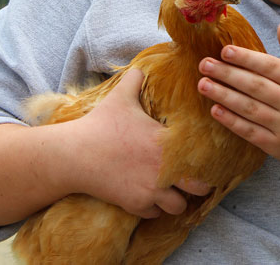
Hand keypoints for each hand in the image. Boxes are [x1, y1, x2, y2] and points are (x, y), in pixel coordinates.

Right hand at [65, 69, 210, 217]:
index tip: (200, 160)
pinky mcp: (136, 204)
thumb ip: (135, 80)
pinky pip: (156, 214)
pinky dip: (154, 209)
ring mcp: (152, 189)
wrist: (74, 154)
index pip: (203, 158)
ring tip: (169, 191)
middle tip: (188, 179)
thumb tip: (140, 66)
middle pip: (199, 188)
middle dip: (197, 185)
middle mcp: (165, 169)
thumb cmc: (100, 124)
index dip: (205, 161)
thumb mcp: (120, 97)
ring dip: (176, 200)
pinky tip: (147, 196)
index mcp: (167, 142)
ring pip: (179, 206)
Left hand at [197, 22, 279, 167]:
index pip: (272, 68)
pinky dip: (231, 121)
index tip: (225, 50)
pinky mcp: (275, 145)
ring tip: (203, 84)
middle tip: (205, 64)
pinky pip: (249, 131)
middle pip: (257, 87)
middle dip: (229, 74)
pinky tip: (215, 109)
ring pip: (250, 109)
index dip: (248, 58)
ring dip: (224, 96)